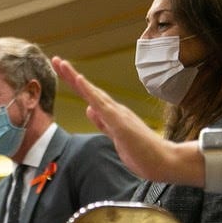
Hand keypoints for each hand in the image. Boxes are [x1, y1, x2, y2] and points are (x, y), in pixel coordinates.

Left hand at [52, 56, 204, 186]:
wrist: (165, 162)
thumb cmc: (144, 153)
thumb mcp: (116, 137)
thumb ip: (103, 123)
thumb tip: (89, 109)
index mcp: (113, 115)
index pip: (91, 97)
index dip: (76, 85)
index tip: (62, 72)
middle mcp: (115, 110)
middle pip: (89, 90)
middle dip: (71, 76)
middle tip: (56, 60)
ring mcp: (118, 115)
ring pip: (93, 93)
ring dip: (76, 79)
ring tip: (62, 64)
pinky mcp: (120, 123)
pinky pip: (101, 105)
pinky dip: (89, 92)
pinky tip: (80, 81)